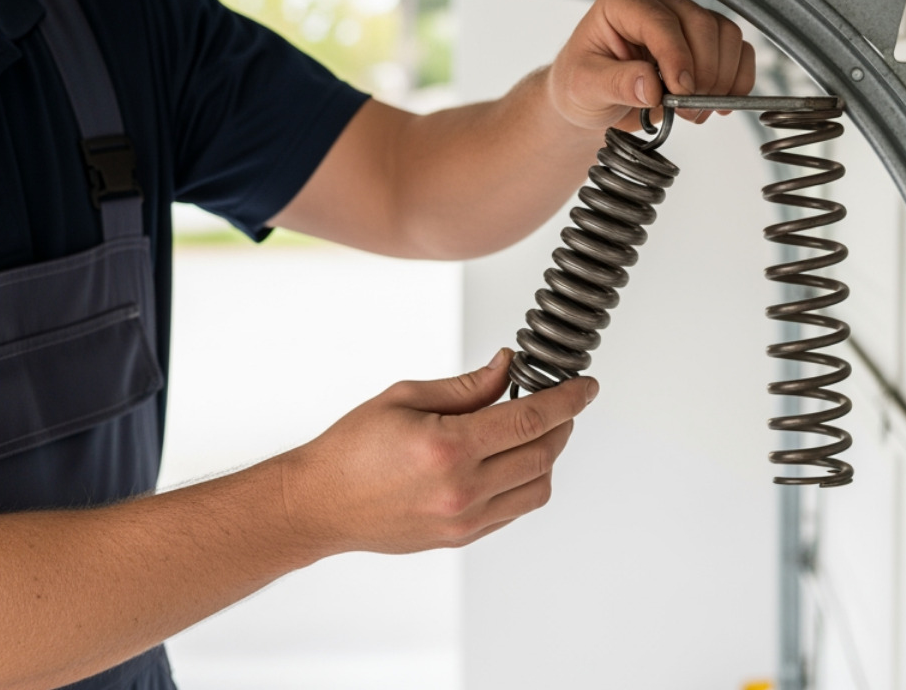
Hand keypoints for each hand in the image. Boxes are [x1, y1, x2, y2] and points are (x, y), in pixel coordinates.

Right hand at [279, 349, 594, 555]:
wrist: (320, 504)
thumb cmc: (352, 450)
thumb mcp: (406, 397)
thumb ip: (468, 386)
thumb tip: (509, 367)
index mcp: (448, 448)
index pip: (530, 419)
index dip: (567, 400)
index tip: (585, 387)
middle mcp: (461, 490)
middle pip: (543, 454)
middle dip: (563, 423)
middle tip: (562, 401)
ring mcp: (463, 520)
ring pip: (537, 487)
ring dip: (548, 455)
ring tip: (536, 429)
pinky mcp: (461, 537)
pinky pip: (514, 509)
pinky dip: (526, 481)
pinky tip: (513, 459)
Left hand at [547, 0, 756, 130]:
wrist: (593, 101)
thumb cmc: (581, 84)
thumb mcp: (584, 87)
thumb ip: (615, 83)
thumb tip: (650, 85)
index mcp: (623, 0)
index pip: (661, 21)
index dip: (677, 58)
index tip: (680, 92)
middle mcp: (659, 0)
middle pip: (701, 25)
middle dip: (701, 74)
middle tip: (686, 111)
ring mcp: (687, 16)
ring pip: (726, 35)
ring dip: (720, 80)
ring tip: (694, 112)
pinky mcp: (707, 39)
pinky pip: (739, 50)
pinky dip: (737, 80)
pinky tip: (718, 103)